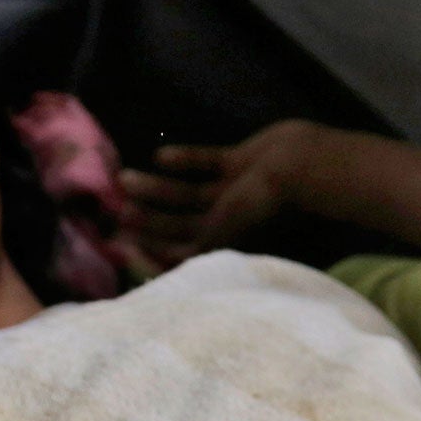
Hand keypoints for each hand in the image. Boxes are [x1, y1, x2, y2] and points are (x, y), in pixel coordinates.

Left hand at [120, 118, 324, 263]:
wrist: (302, 166)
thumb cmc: (264, 205)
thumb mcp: (225, 235)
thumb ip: (195, 250)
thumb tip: (161, 265)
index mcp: (226, 244)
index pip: (185, 256)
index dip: (154, 252)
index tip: (126, 243)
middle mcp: (229, 222)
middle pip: (181, 226)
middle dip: (149, 221)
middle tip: (118, 210)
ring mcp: (235, 192)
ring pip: (187, 194)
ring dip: (156, 188)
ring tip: (126, 178)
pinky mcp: (240, 163)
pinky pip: (206, 162)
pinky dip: (185, 160)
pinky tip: (160, 155)